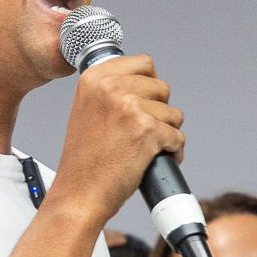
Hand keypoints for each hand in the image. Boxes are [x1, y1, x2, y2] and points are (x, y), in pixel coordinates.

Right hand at [51, 53, 184, 230]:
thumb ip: (109, 90)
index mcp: (94, 77)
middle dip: (160, 110)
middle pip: (162, 87)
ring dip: (167, 131)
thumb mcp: (86, 109)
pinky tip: (156, 159)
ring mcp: (130, 107)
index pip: (143, 63)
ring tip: (147, 147)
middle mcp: (111, 87)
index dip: (149, 85)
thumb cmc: (84, 160)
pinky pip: (177, 136)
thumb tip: (143, 82)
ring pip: (173, 113)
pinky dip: (173, 151)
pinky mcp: (147, 130)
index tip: (144, 102)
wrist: (79, 193)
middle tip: (144, 130)